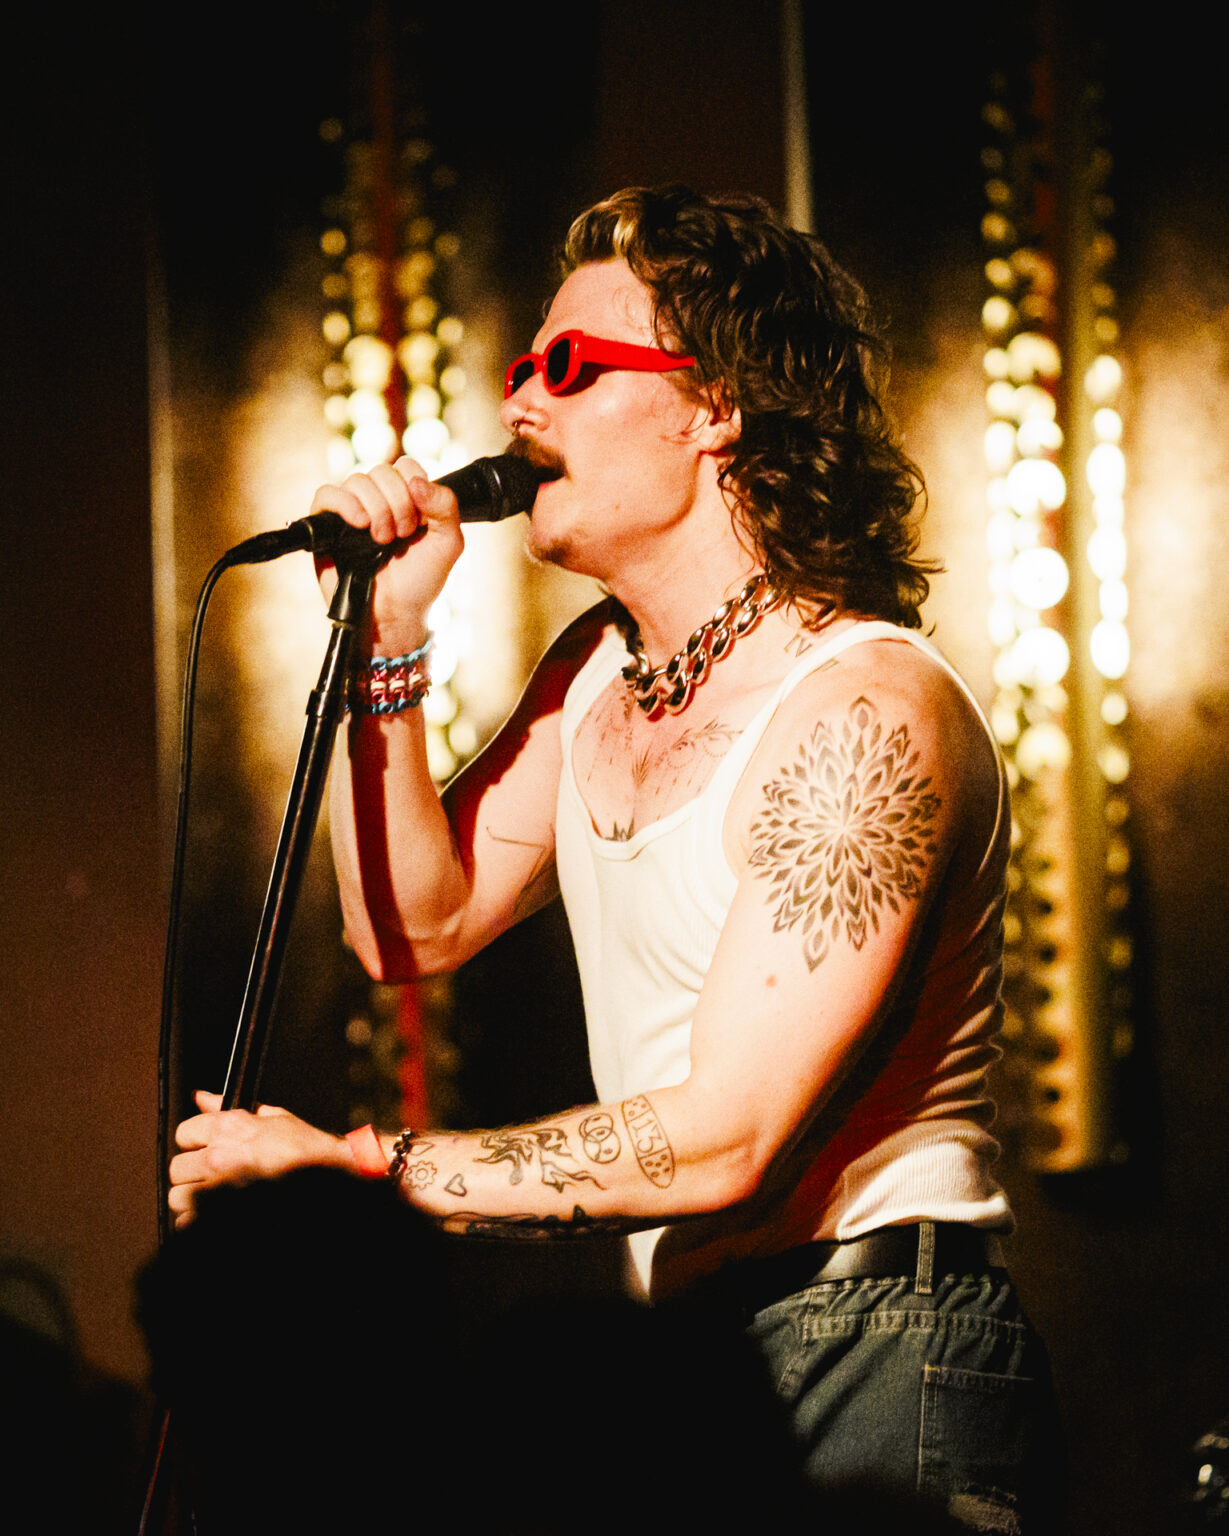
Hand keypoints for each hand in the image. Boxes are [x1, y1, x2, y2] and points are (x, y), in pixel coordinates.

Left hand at [168, 1090, 351, 1227]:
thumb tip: (202, 1097)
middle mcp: (219, 1157)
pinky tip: (212, 1212)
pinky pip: (189, 1220)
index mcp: (229, 1128)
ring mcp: (219, 1188)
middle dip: (192, 1172)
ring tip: (213, 1196)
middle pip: (177, 1168)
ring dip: (193, 1198)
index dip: (195, 1142)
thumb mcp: (273, 1116)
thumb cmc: (305, 1149)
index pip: (184, 1133)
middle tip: (211, 1175)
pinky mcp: (221, 1212)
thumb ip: (228, 1108)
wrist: (327, 1174)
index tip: (203, 1148)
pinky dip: (196, 1220)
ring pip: (179, 1196)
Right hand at [310, 456, 464, 653]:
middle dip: (397, 503)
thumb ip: (445, 506)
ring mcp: (351, 511)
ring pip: (356, 480)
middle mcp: (377, 500)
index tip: (420, 522)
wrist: (394, 614)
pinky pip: (326, 494)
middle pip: (382, 470)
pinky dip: (344, 503)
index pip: (407, 466)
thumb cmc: (419, 581)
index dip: (415, 488)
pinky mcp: (326, 525)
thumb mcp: (448, 543)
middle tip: (401, 535)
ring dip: (376, 508)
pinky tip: (360, 523)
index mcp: (406, 498)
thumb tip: (416, 481)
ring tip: (381, 540)